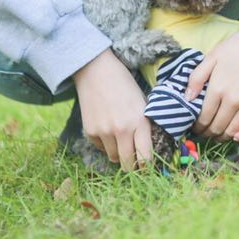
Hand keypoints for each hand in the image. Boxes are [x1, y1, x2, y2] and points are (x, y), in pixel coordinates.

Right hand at [72, 49, 152, 169]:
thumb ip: (144, 125)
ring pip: (114, 157)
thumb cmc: (124, 84)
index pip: (145, 156)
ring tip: (122, 140)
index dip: (147, 165)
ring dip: (119, 154)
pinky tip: (108, 128)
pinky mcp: (90, 132)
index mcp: (139, 121)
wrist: (96, 71)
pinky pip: (101, 147)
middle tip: (135, 163)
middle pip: (127, 164)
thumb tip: (148, 147)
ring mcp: (104, 132)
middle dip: (132, 166)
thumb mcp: (142, 102)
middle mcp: (122, 130)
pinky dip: (106, 144)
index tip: (148, 166)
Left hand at [184, 0, 238, 141]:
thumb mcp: (212, 56)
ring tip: (218, 133)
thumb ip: (197, 77)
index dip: (196, 126)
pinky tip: (237, 137)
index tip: (195, 127)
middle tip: (205, 131)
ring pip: (232, 130)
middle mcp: (233, 100)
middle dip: (207, 132)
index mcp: (218, 88)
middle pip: (216, 127)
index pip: (203, 117)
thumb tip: (186, 98)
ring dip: (222, 136)